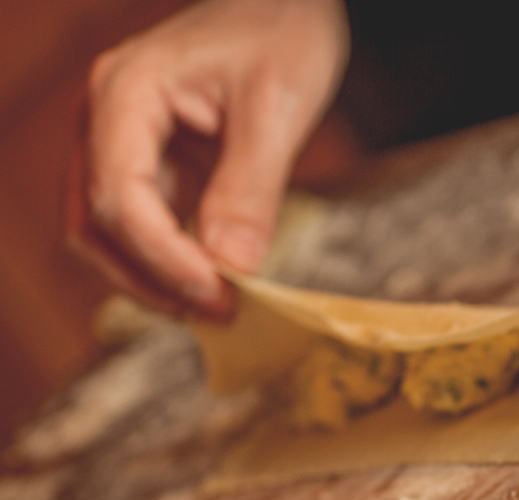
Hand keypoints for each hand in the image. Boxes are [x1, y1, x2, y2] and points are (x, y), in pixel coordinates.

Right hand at [68, 0, 349, 318]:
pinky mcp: (153, 163)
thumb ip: (249, 187)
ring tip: (216, 308)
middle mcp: (108, 120)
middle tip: (216, 313)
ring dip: (154, 278)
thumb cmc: (281, 31)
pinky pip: (145, 224)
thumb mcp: (276, 108)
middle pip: (96, 224)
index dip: (162, 255)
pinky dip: (171, 260)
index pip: (119, 194)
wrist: (286, 3)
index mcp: (126, 92)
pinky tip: (215, 283)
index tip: (216, 293)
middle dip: (149, 278)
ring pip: (109, 232)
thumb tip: (231, 265)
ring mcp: (125, 143)